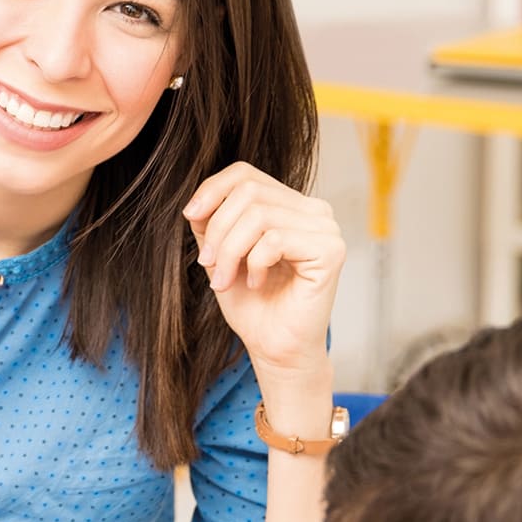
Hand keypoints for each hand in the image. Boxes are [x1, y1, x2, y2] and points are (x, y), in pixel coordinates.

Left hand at [183, 163, 345, 383]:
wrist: (274, 348)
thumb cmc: (252, 304)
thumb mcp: (221, 254)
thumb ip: (212, 223)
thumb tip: (198, 202)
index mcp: (290, 205)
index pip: (246, 173)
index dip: (212, 189)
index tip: (190, 217)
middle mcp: (314, 210)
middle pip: (249, 192)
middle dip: (218, 230)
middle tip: (208, 265)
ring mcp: (326, 228)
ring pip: (259, 215)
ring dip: (230, 251)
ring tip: (224, 279)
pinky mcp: (331, 250)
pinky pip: (276, 239)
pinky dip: (254, 263)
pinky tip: (255, 283)